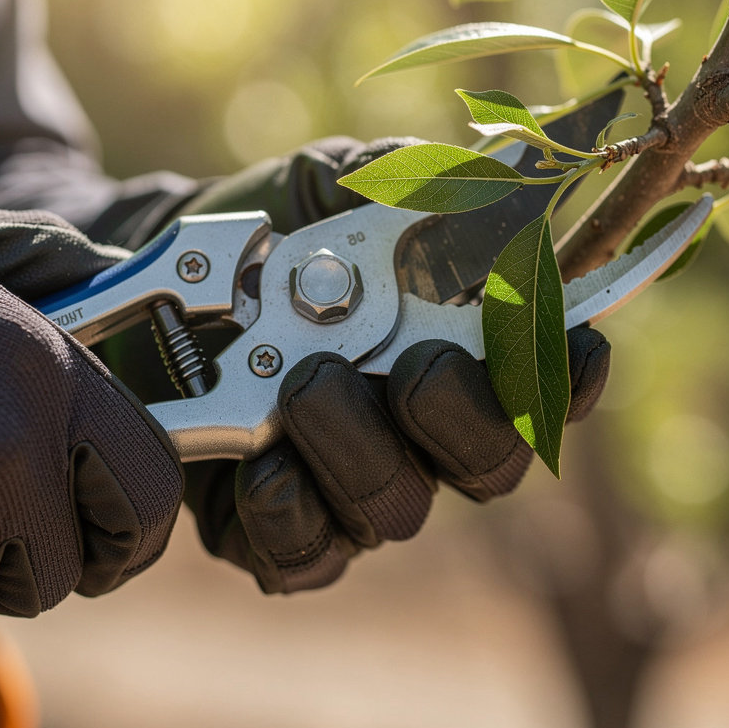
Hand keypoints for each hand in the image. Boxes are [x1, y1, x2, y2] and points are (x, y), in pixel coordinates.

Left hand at [171, 137, 610, 590]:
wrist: (156, 290)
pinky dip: (291, 512)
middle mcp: (419, 434)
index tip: (569, 346)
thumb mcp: (329, 187)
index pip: (547, 383)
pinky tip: (264, 463)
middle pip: (490, 467)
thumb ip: (405, 184)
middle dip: (462, 415)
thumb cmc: (264, 237)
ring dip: (360, 449)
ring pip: (398, 510)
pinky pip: (306, 556)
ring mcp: (350, 488)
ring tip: (304, 385)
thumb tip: (482, 171)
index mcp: (455, 351)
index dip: (571, 375)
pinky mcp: (276, 531)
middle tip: (414, 364)